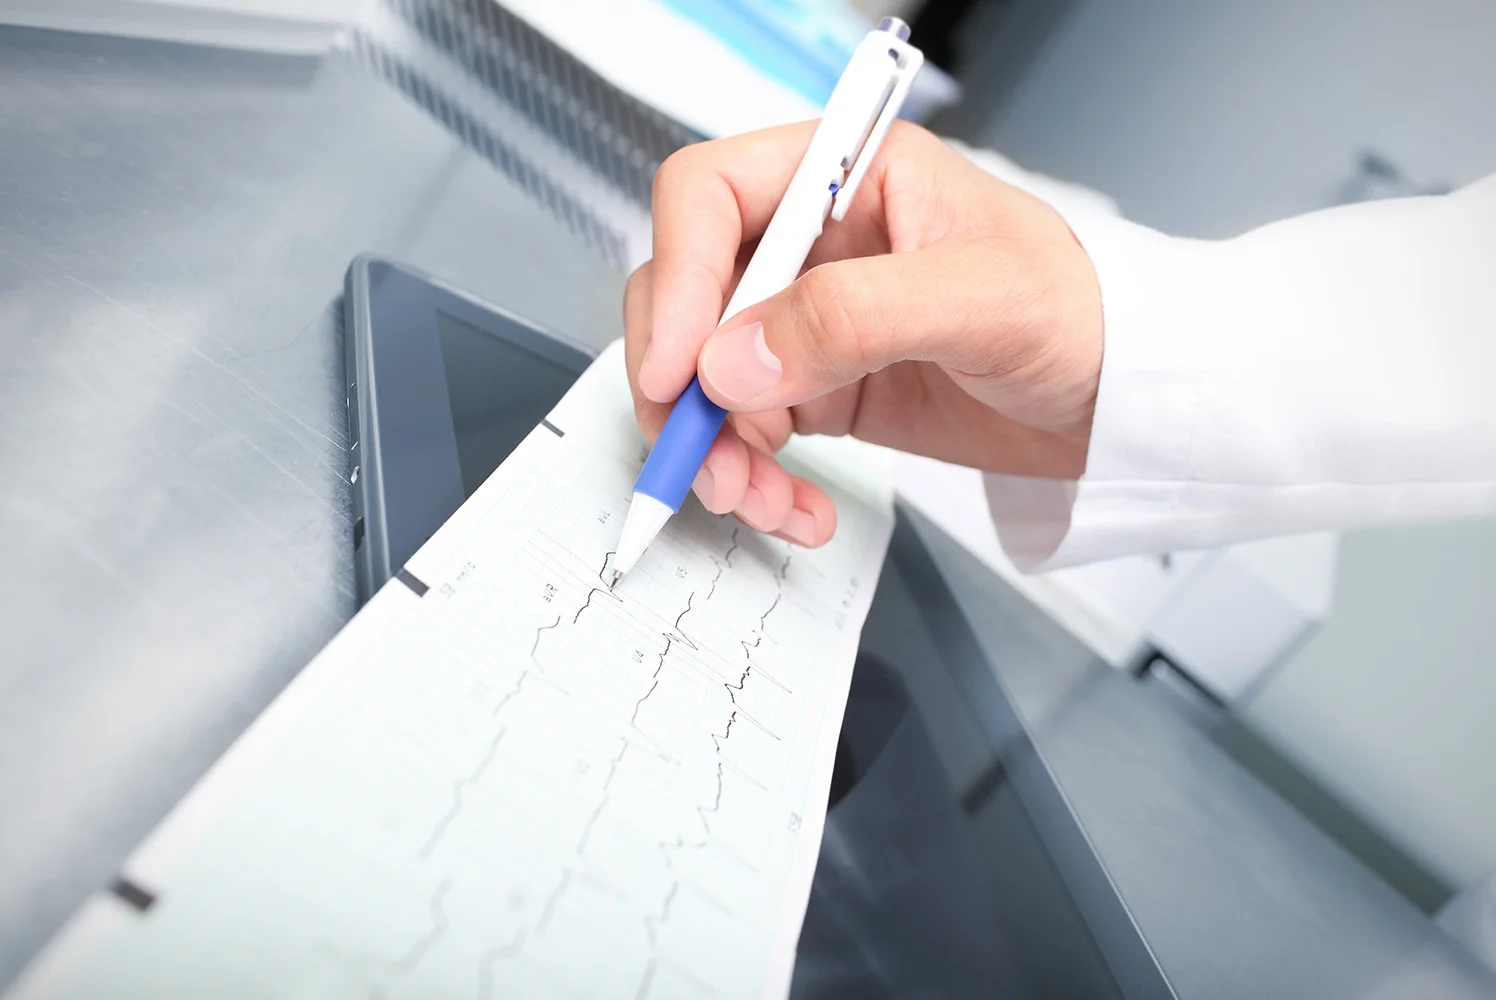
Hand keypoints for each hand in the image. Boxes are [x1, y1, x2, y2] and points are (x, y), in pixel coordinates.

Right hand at [625, 121, 1103, 546]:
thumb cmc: (1081, 312)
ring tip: (760, 499)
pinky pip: (748, 431)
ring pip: (705, 377)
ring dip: (715, 448)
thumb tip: (732, 361)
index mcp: (845, 175)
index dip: (677, 276)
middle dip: (681, 383)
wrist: (1118, 399)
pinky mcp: (817, 386)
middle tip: (701, 453)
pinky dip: (755, 477)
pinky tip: (796, 507)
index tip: (675, 365)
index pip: (710, 196)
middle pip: (688, 295)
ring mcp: (807, 319)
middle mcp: (811, 242)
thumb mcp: (978, 297)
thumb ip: (852, 317)